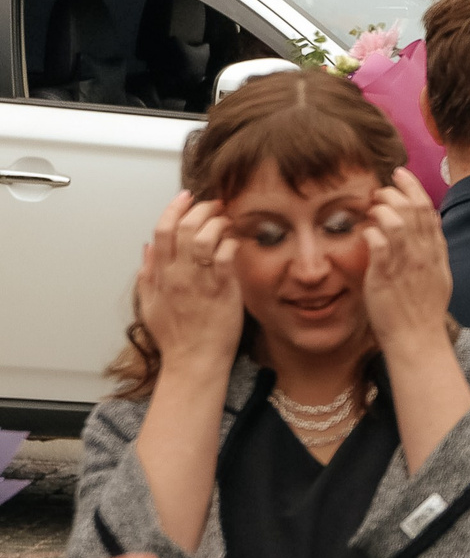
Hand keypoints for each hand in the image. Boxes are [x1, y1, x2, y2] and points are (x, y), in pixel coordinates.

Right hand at [136, 192, 243, 379]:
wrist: (194, 361)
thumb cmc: (176, 336)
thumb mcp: (150, 304)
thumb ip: (147, 274)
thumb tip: (147, 247)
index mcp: (158, 276)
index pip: (161, 230)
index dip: (173, 208)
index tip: (186, 196)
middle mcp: (176, 275)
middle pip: (183, 227)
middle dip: (201, 208)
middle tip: (214, 204)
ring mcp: (198, 281)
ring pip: (203, 237)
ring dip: (217, 222)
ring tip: (226, 221)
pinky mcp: (221, 289)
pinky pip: (224, 256)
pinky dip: (230, 242)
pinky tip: (234, 242)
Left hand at [361, 169, 454, 359]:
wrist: (417, 338)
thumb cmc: (423, 310)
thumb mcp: (439, 274)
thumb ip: (435, 247)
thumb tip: (432, 221)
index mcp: (435, 252)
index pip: (427, 210)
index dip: (413, 188)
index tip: (401, 175)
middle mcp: (422, 254)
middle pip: (412, 210)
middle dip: (395, 191)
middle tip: (381, 186)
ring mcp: (405, 264)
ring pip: (397, 222)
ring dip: (382, 208)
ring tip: (371, 207)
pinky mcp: (385, 276)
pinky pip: (379, 244)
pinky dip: (372, 232)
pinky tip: (366, 231)